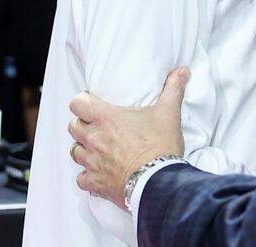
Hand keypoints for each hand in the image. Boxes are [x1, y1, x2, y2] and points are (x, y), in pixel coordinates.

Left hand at [69, 67, 189, 209]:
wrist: (158, 182)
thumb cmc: (160, 146)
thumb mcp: (169, 113)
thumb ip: (173, 89)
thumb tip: (182, 71)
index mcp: (106, 118)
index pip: (78, 103)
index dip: (83, 102)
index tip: (94, 104)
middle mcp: (94, 139)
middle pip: (73, 126)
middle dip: (83, 125)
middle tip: (99, 126)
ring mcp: (92, 162)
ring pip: (74, 151)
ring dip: (84, 149)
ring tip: (98, 149)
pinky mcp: (95, 183)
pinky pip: (81, 178)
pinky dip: (88, 176)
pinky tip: (99, 173)